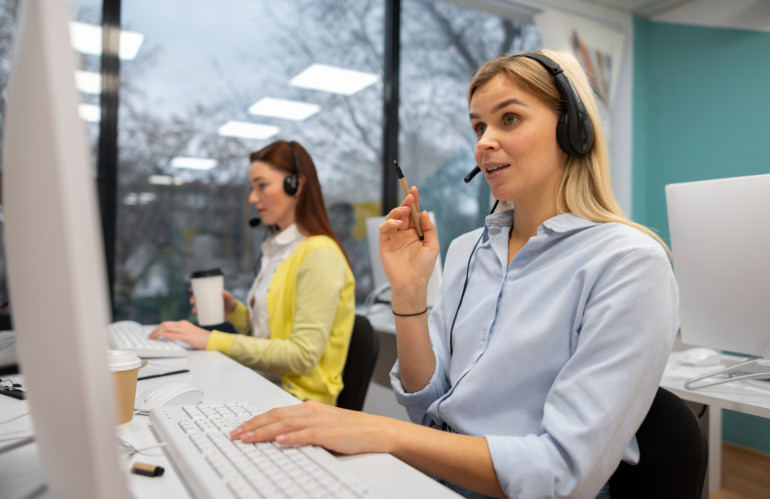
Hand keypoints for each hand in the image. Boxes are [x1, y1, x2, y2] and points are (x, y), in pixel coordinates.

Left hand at [149, 320, 210, 349]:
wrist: (212, 340)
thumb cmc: (202, 339)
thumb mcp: (189, 334)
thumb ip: (180, 334)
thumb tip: (171, 338)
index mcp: (183, 324)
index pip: (167, 324)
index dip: (158, 328)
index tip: (153, 333)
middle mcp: (182, 325)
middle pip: (164, 325)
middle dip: (155, 330)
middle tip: (150, 336)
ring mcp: (184, 329)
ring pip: (166, 328)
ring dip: (157, 333)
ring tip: (152, 338)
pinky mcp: (185, 336)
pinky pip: (171, 334)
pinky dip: (163, 336)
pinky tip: (159, 338)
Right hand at [190, 288, 237, 316]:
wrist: (233, 311)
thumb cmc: (230, 301)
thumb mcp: (229, 297)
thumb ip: (227, 295)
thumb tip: (223, 292)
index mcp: (209, 293)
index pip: (199, 290)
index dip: (193, 288)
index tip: (190, 289)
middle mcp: (206, 300)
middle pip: (196, 298)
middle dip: (192, 299)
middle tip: (193, 301)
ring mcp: (207, 307)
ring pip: (197, 307)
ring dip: (194, 309)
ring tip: (195, 311)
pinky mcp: (209, 313)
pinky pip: (202, 315)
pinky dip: (199, 316)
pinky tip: (197, 318)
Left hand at [230, 401, 398, 454]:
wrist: (376, 430)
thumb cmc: (351, 430)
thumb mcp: (322, 425)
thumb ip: (302, 428)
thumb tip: (278, 437)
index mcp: (308, 409)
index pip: (275, 412)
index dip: (255, 420)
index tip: (240, 428)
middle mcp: (311, 411)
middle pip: (275, 416)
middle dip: (253, 425)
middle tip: (235, 434)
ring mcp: (320, 421)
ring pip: (286, 424)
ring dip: (264, 431)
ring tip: (248, 437)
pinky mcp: (330, 433)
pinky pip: (307, 434)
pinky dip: (292, 436)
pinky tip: (280, 440)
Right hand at [379, 186, 438, 303]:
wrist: (412, 283)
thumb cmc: (423, 267)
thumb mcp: (432, 246)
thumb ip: (429, 228)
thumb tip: (422, 212)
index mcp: (416, 232)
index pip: (414, 213)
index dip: (414, 201)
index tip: (414, 190)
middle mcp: (404, 233)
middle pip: (403, 213)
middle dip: (406, 203)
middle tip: (410, 196)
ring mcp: (394, 237)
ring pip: (392, 218)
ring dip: (398, 211)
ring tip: (404, 210)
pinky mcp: (384, 243)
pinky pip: (384, 229)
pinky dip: (389, 224)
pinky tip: (397, 225)